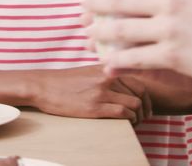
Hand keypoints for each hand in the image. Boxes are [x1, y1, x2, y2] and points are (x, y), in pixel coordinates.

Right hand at [30, 65, 151, 123]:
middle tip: (143, 117)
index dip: (147, 97)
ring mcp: (102, 92)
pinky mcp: (94, 106)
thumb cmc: (64, 81)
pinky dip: (129, 120)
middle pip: (141, 93)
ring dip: (138, 117)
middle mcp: (108, 77)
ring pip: (135, 104)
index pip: (139, 81)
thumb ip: (107, 75)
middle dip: (146, 108)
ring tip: (133, 123)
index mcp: (108, 68)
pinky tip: (125, 124)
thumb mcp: (89, 71)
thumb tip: (124, 86)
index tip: (146, 106)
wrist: (44, 86)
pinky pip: (123, 113)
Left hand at [82, 0, 191, 93]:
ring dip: (98, 32)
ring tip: (87, 34)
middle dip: (94, 2)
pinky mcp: (170, 56)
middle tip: (83, 5)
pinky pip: (133, 57)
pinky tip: (105, 61)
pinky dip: (115, 60)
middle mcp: (171, 1)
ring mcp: (169, 29)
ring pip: (120, 29)